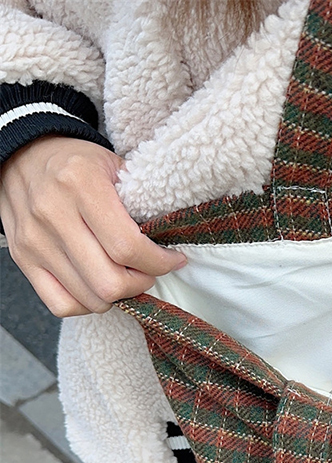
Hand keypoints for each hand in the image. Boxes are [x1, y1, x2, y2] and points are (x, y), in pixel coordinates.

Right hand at [0, 136, 185, 316]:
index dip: (159, 263)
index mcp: (81, 184)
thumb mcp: (113, 166)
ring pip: (90, 298)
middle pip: (109, 282)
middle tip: (149, 271)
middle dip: (140, 284)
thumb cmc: (76, 163)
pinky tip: (98, 286)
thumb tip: (171, 241)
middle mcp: (53, 214)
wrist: (22, 154)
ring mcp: (34, 240)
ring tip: (126, 277)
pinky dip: (87, 304)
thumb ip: (141, 202)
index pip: (128, 247)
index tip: (173, 260)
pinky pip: (61, 304)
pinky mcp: (22, 258)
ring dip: (118, 296)